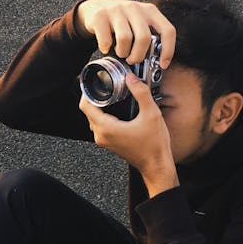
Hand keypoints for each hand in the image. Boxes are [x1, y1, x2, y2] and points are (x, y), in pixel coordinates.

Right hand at [75, 0, 175, 68]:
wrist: (94, 7)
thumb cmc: (121, 20)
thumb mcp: (139, 23)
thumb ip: (149, 36)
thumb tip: (156, 62)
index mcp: (150, 10)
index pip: (167, 30)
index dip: (168, 51)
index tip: (163, 64)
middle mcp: (134, 8)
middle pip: (144, 38)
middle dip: (138, 55)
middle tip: (132, 60)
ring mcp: (116, 10)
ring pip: (125, 39)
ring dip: (122, 52)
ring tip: (120, 52)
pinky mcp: (100, 15)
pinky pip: (106, 40)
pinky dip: (105, 48)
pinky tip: (105, 47)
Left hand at [79, 72, 178, 196]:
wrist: (157, 165)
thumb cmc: (153, 146)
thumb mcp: (151, 114)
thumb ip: (141, 92)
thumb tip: (131, 78)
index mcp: (107, 128)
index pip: (85, 106)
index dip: (87, 92)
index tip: (94, 82)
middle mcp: (102, 135)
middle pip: (88, 111)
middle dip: (95, 97)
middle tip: (106, 85)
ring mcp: (104, 140)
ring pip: (94, 118)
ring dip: (100, 106)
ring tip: (111, 95)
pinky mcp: (110, 143)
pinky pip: (100, 125)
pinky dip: (104, 115)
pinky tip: (116, 109)